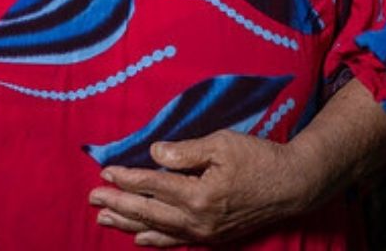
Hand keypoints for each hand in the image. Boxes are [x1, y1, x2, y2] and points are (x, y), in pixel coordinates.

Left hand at [89, 130, 309, 246]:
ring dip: (129, 224)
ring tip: (104, 218)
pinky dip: (156, 240)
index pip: (153, 185)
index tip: (105, 171)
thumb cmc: (258, 158)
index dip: (127, 178)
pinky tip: (140, 238)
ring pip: (159, 230)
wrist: (292, 186)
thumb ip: (185, 151)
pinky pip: (177, 241)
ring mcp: (206, 232)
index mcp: (199, 194)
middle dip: (119, 204)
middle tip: (93, 198)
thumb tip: (154, 154)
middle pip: (150, 211)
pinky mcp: (213, 236)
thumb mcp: (221, 144)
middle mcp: (199, 219)